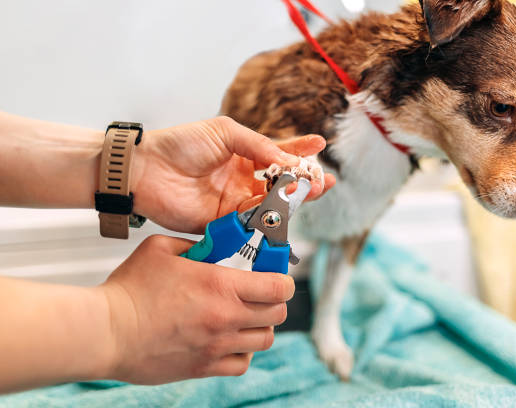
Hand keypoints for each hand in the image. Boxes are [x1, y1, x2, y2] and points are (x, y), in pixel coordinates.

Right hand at [99, 234, 294, 382]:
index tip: (277, 276)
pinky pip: (242, 364)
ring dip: (261, 326)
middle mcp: (226, 317)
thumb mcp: (161, 248)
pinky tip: (230, 340)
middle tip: (261, 294)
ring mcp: (217, 345)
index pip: (278, 287)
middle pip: (278, 314)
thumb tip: (212, 248)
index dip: (283, 280)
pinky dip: (243, 352)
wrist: (106, 332)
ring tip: (245, 317)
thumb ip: (194, 244)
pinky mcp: (204, 367)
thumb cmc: (129, 290)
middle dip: (275, 301)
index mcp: (220, 285)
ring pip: (264, 340)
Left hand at [131, 116, 334, 232]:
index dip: (300, 150)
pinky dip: (269, 213)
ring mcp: (234, 202)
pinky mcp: (224, 221)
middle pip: (281, 184)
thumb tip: (289, 159)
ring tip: (310, 189)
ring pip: (271, 204)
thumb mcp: (225, 132)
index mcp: (243, 155)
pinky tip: (283, 204)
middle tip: (325, 180)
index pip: (278, 154)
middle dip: (304, 181)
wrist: (146, 169)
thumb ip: (258, 145)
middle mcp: (242, 180)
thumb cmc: (180, 144)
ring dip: (292, 198)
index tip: (320, 144)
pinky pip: (252, 219)